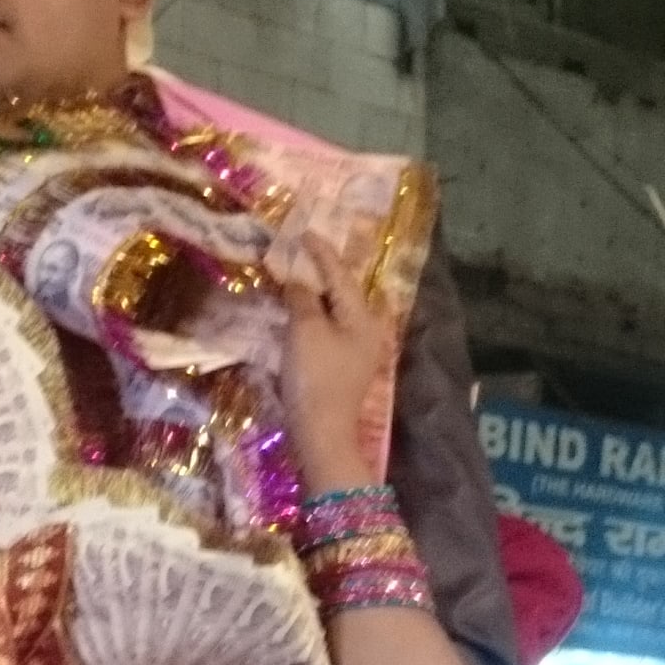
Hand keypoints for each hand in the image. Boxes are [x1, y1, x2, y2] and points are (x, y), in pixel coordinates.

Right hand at [273, 256, 391, 489]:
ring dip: (316, 293)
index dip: (321, 252)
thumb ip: (302, 298)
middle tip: (301, 250)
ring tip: (297, 275)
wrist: (321, 432)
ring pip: (336, 310)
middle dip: (322, 271)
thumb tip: (298, 281)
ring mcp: (358, 351)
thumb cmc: (315, 378)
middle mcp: (368, 330)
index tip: (304, 232)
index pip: (340, 274)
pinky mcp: (344, 367)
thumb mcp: (305, 331)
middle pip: (343, 291)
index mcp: (363, 316)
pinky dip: (314, 314)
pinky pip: (329, 328)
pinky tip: (300, 310)